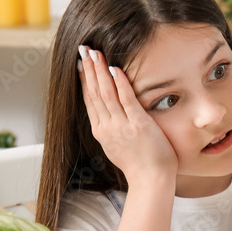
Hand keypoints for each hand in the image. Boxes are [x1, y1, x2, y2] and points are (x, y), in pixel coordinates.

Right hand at [78, 45, 178, 183]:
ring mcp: (121, 126)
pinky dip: (119, 83)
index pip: (89, 100)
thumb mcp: (118, 147)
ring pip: (106, 93)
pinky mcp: (138, 125)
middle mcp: (107, 127)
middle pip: (94, 93)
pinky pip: (126, 100)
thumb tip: (110, 118)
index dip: (85, 80)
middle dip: (88, 69)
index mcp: (101, 132)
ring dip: (100, 70)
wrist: (150, 181)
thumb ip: (113, 131)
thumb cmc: (140, 166)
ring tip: (95, 52)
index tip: (81, 64)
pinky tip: (114, 69)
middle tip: (83, 49)